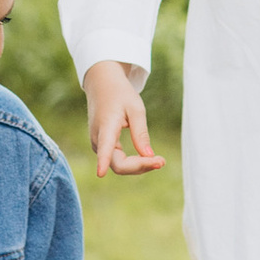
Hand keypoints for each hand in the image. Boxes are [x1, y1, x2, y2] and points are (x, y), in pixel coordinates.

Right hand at [84, 61, 162, 178]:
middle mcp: (98, 140)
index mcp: (105, 127)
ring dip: (139, 166)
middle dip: (140, 166)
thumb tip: (149, 156)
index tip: (100, 173)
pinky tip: (149, 159)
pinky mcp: (103, 147)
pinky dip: (134, 162)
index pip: (104, 148)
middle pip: (118, 164)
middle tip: (162, 161)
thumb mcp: (135, 109)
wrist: (102, 85)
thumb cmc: (120, 94)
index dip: (102, 162)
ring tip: (160, 160)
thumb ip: (141, 133)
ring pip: (119, 165)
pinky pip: (118, 161)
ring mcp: (99, 145)